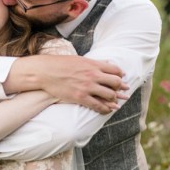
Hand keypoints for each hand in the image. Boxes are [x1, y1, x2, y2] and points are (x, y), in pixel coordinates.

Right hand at [7, 55, 128, 112]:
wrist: (46, 71)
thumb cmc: (62, 63)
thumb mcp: (81, 59)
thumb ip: (96, 62)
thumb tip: (108, 62)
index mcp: (94, 64)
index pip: (115, 70)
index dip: (121, 75)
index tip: (122, 79)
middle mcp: (93, 75)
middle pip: (115, 82)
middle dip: (121, 88)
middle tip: (124, 91)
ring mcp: (87, 87)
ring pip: (109, 95)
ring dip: (114, 99)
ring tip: (116, 101)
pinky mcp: (80, 97)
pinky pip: (98, 106)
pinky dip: (105, 109)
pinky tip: (108, 110)